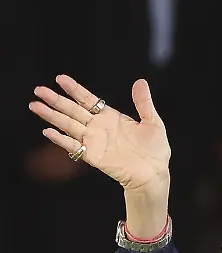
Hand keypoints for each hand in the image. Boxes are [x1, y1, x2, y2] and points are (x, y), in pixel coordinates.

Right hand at [28, 75, 170, 194]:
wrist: (156, 173)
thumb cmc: (155, 150)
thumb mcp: (152, 122)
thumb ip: (143, 103)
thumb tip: (141, 82)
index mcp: (110, 117)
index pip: (88, 100)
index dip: (74, 89)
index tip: (60, 78)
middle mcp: (98, 128)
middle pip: (72, 110)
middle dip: (55, 100)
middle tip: (38, 90)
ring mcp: (94, 141)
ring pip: (68, 125)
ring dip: (51, 116)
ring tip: (35, 105)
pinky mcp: (93, 156)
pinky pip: (74, 146)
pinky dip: (61, 140)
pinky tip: (48, 131)